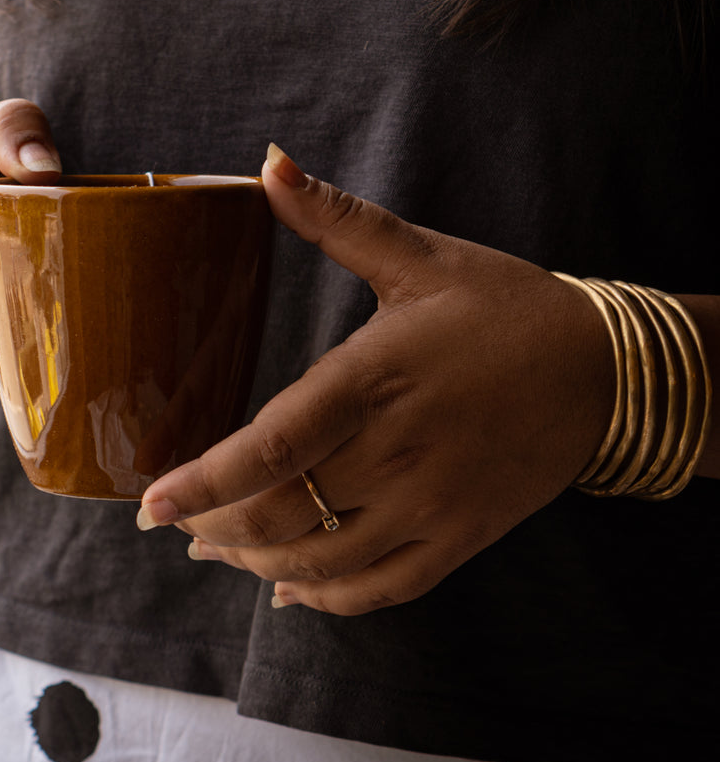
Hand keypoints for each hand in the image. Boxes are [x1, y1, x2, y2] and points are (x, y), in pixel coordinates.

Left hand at [137, 145, 614, 614]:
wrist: (609, 371)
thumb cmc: (504, 308)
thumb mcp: (420, 255)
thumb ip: (335, 218)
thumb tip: (267, 163)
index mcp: (375, 379)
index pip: (272, 446)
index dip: (204, 483)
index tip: (152, 502)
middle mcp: (400, 452)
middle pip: (283, 515)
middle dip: (213, 528)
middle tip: (176, 521)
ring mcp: (433, 504)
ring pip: (323, 562)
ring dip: (255, 563)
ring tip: (214, 550)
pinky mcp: (461, 537)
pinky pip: (382, 589)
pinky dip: (326, 598)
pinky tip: (288, 586)